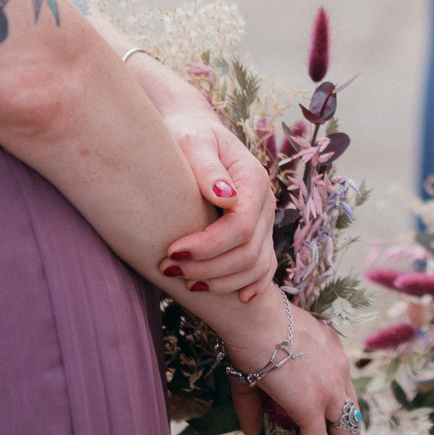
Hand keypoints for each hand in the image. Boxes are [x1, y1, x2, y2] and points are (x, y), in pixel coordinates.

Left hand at [160, 118, 276, 302]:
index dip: (207, 246)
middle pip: (248, 251)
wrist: (196, 135)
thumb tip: (224, 196)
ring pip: (257, 265)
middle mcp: (265, 203)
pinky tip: (237, 298)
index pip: (239, 226)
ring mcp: (264, 220)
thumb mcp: (193, 142)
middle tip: (168, 269)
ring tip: (186, 283)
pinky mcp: (258, 233)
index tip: (172, 252)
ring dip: (223, 282)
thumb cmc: (188, 136)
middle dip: (208, 268)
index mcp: (253, 179)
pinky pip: (265, 266)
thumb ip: (208, 167)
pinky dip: (254, 285)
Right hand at [206, 296, 362, 434]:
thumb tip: (252, 433)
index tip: (340, 433)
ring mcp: (330, 390)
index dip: (343, 416)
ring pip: (347, 434)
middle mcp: (340, 372)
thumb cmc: (253, 331)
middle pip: (354, 416)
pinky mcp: (312, 406)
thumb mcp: (259, 365)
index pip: (346, 392)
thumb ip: (255, 404)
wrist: (254, 317)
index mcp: (333, 354)